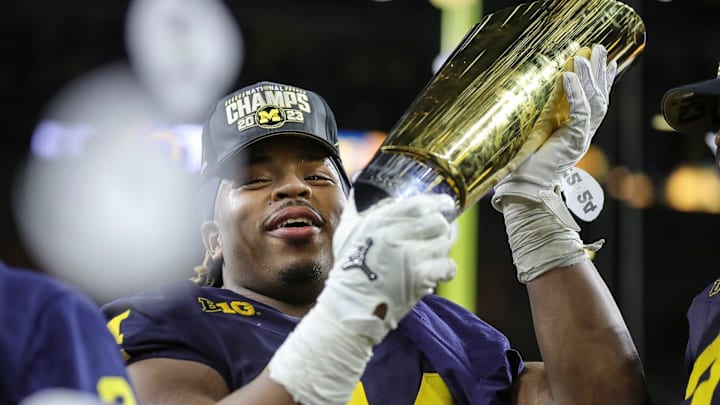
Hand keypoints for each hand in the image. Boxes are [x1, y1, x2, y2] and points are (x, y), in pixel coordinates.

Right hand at [268, 192, 455, 404]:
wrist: (350, 307)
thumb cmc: (348, 270)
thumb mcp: (347, 232)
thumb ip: (356, 208)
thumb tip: (358, 185)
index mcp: (381, 221)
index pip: (420, 204)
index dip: (438, 203)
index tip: (445, 204)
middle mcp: (397, 235)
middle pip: (437, 223)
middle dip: (439, 229)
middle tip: (434, 237)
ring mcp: (411, 256)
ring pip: (444, 244)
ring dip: (439, 251)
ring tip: (428, 258)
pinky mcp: (421, 277)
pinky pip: (448, 266)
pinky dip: (444, 270)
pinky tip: (434, 273)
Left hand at [490, 44, 614, 282]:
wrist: (524, 192)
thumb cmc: (522, 169)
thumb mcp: (530, 137)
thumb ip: (535, 121)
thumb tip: (523, 99)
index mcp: (573, 134)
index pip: (592, 102)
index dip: (598, 81)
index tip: (601, 60)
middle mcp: (581, 135)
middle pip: (599, 97)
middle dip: (600, 72)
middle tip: (602, 48)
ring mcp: (579, 138)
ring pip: (594, 102)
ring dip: (589, 78)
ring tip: (586, 56)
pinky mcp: (572, 142)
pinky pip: (580, 113)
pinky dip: (575, 94)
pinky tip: (567, 76)